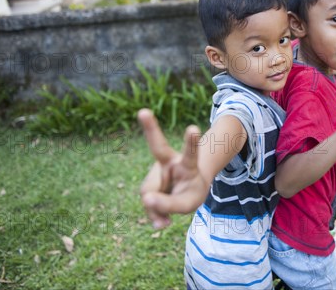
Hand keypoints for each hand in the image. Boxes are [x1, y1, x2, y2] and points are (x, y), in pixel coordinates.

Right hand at [138, 109, 204, 228]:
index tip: (193, 127)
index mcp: (187, 164)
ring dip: (159, 208)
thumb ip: (168, 206)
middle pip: (158, 147)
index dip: (191, 143)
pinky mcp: (148, 182)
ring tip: (171, 216)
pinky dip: (154, 214)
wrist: (186, 189)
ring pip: (149, 193)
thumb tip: (147, 202)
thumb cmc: (188, 192)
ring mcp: (156, 170)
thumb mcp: (187, 203)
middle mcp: (169, 161)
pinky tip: (163, 223)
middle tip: (143, 112)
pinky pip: (147, 200)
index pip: (191, 154)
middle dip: (151, 128)